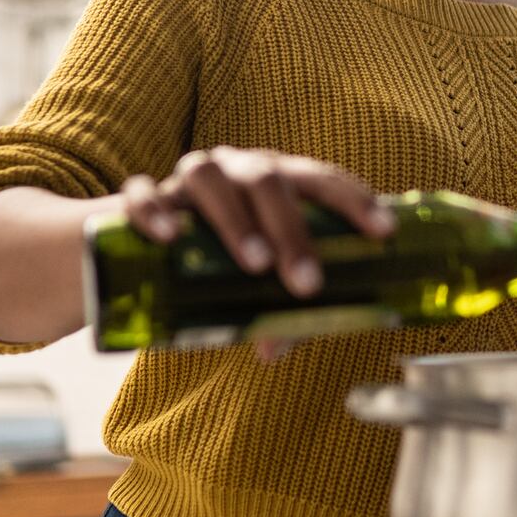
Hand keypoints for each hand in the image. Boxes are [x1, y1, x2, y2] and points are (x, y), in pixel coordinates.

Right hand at [121, 147, 393, 319]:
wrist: (135, 249)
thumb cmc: (215, 260)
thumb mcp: (252, 284)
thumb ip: (271, 312)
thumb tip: (276, 348)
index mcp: (276, 181)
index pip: (321, 179)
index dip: (355, 201)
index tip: (383, 233)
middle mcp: (234, 169)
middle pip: (268, 179)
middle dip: (293, 230)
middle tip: (307, 282)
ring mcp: (183, 179)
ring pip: (208, 176)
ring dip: (236, 219)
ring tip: (254, 264)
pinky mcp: (134, 197)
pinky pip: (141, 193)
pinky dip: (154, 210)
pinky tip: (168, 237)